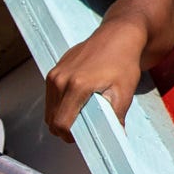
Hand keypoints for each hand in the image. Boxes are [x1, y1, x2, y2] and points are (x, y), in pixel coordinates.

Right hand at [43, 11, 154, 139]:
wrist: (117, 35)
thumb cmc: (123, 62)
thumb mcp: (124, 92)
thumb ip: (116, 117)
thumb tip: (115, 138)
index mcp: (77, 86)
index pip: (61, 123)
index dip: (70, 136)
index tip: (83, 137)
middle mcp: (60, 79)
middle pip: (52, 120)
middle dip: (65, 129)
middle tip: (84, 128)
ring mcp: (54, 74)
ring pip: (49, 110)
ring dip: (61, 117)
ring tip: (82, 114)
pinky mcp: (53, 71)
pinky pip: (51, 98)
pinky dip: (60, 105)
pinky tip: (77, 100)